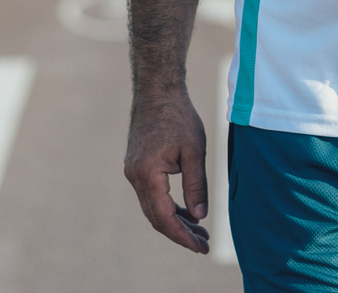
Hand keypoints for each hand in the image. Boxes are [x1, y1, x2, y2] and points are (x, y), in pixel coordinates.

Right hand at [123, 88, 210, 253]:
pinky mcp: (137, 166)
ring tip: (199, 231)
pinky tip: (186, 212)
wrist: (157, 90)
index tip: (201, 248)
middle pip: (156, 217)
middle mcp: (134, 176)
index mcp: (147, 174)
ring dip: (175, 221)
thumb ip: (196, 185)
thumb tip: (200, 216)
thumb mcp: (194, 151)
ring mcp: (133, 171)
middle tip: (204, 244)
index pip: (164, 217)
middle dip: (180, 233)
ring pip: (153, 207)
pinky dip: (168, 206)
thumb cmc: (178, 116)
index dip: (182, 236)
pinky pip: (151, 194)